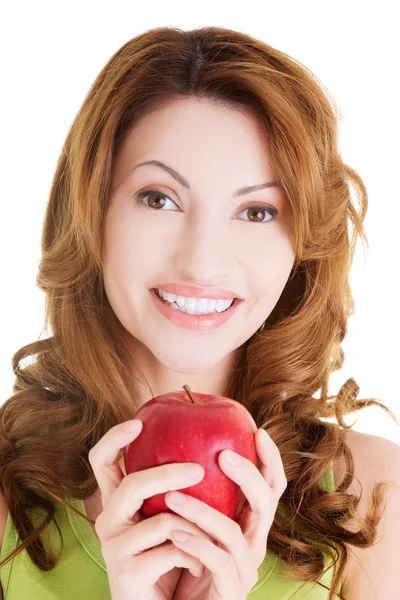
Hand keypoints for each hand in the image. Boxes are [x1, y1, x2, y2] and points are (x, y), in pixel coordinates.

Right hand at [88, 419, 213, 599]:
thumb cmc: (166, 560)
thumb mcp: (169, 520)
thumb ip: (174, 492)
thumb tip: (203, 454)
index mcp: (117, 502)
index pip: (102, 461)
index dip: (114, 438)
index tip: (138, 422)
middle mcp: (109, 520)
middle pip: (132, 484)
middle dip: (168, 473)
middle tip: (198, 470)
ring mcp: (114, 546)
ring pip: (161, 519)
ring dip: (196, 524)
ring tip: (213, 536)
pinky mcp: (125, 572)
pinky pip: (172, 549)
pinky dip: (194, 554)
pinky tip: (198, 565)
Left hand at [164, 428, 287, 599]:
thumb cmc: (186, 559)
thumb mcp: (193, 520)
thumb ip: (196, 491)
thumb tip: (179, 447)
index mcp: (250, 522)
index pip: (271, 486)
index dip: (270, 459)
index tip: (258, 431)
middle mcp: (254, 542)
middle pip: (266, 503)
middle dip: (248, 475)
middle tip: (223, 455)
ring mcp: (245, 568)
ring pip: (233, 533)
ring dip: (202, 511)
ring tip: (172, 497)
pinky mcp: (230, 590)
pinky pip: (217, 563)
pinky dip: (195, 546)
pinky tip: (173, 534)